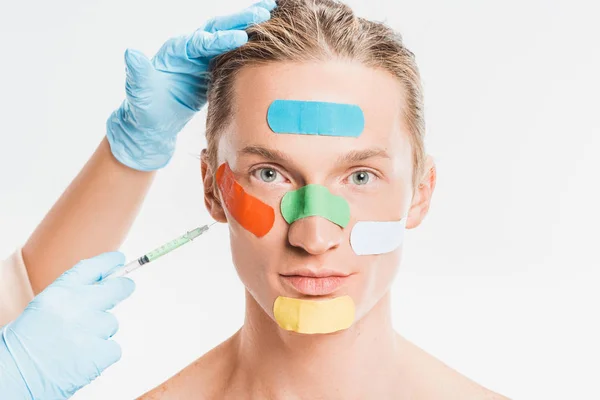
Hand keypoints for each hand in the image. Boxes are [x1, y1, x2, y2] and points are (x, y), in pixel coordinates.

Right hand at [0, 252, 134, 399]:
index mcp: (59, 292)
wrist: (13, 377)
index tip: (119, 260)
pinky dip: (103, 355)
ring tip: (76, 345)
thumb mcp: (42, 310)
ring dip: (100, 332)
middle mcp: (79, 305)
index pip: (92, 268)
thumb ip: (69, 300)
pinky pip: (113, 348)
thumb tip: (97, 293)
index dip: (109, 263)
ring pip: (111, 323)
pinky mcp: (100, 351)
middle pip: (116, 288)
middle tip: (126, 287)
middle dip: (123, 287)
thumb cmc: (22, 347)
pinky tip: (83, 360)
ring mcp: (91, 328)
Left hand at [106, 0, 276, 170]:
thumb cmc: (143, 109)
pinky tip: (265, 39)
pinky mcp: (209, 70)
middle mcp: (188, 50)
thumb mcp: (138, 93)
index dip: (219, 38)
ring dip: (246, 25)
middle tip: (264, 11)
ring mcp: (200, 59)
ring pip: (225, 36)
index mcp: (174, 52)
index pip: (200, 41)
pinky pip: (229, 53)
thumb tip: (131, 54)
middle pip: (216, 29)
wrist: (151, 123)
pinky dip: (246, 44)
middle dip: (239, 20)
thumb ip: (137, 73)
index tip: (239, 36)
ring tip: (270, 13)